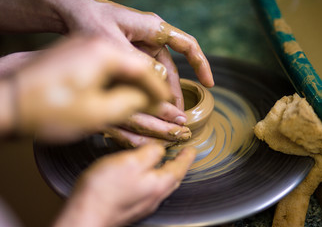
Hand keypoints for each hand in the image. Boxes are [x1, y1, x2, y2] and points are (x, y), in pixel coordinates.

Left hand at [0, 0, 213, 144]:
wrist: (66, 10)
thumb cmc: (87, 19)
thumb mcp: (111, 44)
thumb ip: (136, 64)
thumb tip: (160, 83)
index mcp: (152, 28)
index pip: (187, 45)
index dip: (201, 65)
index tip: (210, 85)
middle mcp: (150, 36)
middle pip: (171, 66)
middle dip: (175, 90)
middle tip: (178, 115)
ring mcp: (139, 45)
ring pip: (156, 73)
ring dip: (159, 93)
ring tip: (163, 115)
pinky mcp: (128, 53)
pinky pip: (142, 73)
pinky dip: (145, 89)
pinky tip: (144, 105)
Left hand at [0, 36, 169, 140]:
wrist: (8, 97)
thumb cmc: (46, 106)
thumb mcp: (94, 112)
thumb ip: (131, 103)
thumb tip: (154, 100)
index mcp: (108, 51)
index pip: (150, 69)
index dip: (165, 93)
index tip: (174, 111)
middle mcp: (104, 44)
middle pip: (148, 63)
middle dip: (165, 87)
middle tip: (177, 110)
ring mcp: (94, 49)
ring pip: (135, 65)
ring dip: (149, 86)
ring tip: (163, 107)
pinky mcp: (86, 57)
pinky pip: (120, 68)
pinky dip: (132, 84)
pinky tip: (139, 98)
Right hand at [53, 144, 195, 226]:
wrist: (84, 216)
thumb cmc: (105, 190)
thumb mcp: (131, 161)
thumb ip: (150, 152)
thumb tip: (160, 149)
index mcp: (158, 184)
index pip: (179, 167)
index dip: (186, 156)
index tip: (192, 149)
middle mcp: (154, 197)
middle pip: (173, 178)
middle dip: (179, 165)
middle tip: (182, 156)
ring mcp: (142, 204)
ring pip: (161, 185)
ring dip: (166, 172)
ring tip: (165, 162)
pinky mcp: (130, 207)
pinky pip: (148, 190)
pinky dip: (152, 179)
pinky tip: (143, 176)